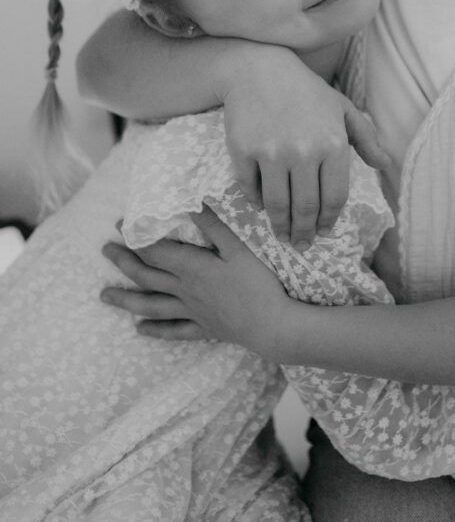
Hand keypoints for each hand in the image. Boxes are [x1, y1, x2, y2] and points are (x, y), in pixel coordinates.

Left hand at [101, 207, 291, 355]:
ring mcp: (192, 312)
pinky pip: (172, 331)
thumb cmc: (259, 283)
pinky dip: (154, 330)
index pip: (154, 250)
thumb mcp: (239, 248)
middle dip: (123, 262)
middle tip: (104, 250)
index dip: (134, 236)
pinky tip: (140, 330)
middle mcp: (184, 290)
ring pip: (150, 305)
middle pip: (145, 275)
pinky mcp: (203, 329)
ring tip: (103, 295)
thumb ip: (213, 226)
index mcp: (192, 268)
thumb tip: (192, 202)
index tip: (119, 223)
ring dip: (125, 299)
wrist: (272, 325)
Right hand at [222, 45, 388, 249]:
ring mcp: (272, 153)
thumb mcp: (342, 109)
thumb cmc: (306, 90)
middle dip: (304, 232)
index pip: (334, 197)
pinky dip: (256, 203)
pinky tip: (261, 207)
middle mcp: (305, 151)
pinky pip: (250, 189)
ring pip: (278, 205)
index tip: (323, 232)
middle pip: (306, 207)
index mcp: (333, 144)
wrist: (258, 69)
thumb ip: (366, 138)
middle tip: (301, 244)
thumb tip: (385, 164)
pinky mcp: (244, 152)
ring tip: (282, 235)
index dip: (329, 220)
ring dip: (281, 226)